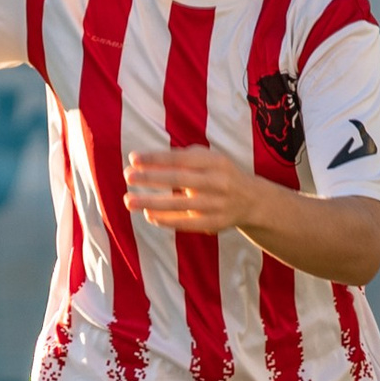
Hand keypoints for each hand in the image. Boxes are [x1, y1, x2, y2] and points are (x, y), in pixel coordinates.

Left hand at [125, 146, 265, 231]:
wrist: (251, 200)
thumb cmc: (218, 174)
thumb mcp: (208, 159)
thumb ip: (181, 157)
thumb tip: (143, 161)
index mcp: (215, 162)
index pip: (181, 158)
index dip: (156, 158)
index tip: (133, 158)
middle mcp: (218, 182)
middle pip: (180, 179)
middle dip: (151, 178)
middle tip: (128, 176)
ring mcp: (217, 204)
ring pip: (180, 204)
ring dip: (152, 203)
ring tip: (129, 201)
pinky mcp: (215, 223)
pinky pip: (187, 223)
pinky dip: (166, 220)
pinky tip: (149, 215)